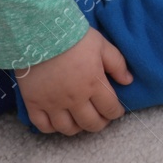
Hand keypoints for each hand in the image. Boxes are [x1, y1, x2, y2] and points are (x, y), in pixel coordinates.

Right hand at [14, 26, 132, 135]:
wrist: (40, 33)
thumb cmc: (73, 37)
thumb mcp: (101, 45)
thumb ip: (117, 64)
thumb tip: (128, 81)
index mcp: (93, 84)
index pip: (109, 108)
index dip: (116, 113)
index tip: (116, 111)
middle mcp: (74, 98)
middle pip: (90, 123)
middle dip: (100, 123)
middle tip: (102, 118)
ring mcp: (53, 103)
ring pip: (68, 128)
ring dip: (78, 128)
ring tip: (81, 120)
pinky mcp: (34, 103)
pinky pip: (43, 126)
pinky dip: (52, 128)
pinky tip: (58, 121)